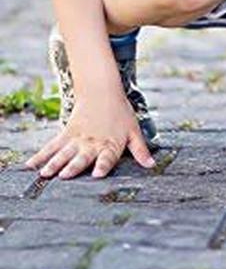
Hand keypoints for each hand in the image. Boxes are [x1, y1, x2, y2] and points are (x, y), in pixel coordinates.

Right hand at [25, 92, 154, 179]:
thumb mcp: (134, 131)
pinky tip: (30, 165)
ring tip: (45, 173)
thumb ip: (141, 150)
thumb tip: (152, 165)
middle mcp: (93, 143)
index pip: (107, 157)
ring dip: (54, 163)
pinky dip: (41, 155)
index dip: (102, 165)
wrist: (102, 92)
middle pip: (82, 157)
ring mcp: (78, 139)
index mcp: (111, 144)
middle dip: (74, 166)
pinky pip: (52, 146)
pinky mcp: (66, 134)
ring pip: (64, 152)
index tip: (97, 174)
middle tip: (65, 176)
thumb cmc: (121, 114)